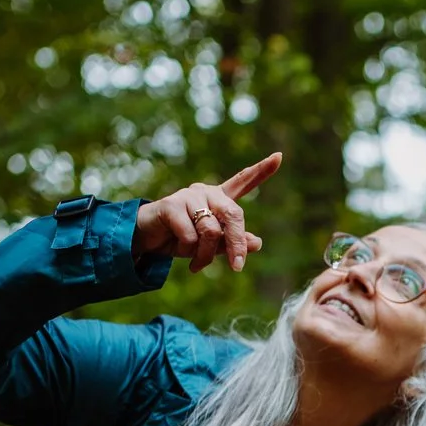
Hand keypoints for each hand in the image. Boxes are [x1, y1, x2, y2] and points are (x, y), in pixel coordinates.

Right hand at [132, 152, 282, 272]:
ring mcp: (188, 196)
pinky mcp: (171, 205)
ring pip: (211, 230)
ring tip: (197, 264)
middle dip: (237, 244)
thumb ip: (232, 242)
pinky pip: (191, 235)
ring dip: (206, 254)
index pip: (243, 182)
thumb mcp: (210, 245)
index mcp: (219, 199)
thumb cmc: (181, 239)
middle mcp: (206, 192)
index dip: (261, 170)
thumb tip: (257, 243)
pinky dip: (188, 250)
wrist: (147, 239)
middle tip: (237, 267)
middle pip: (233, 215)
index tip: (279, 157)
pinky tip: (178, 250)